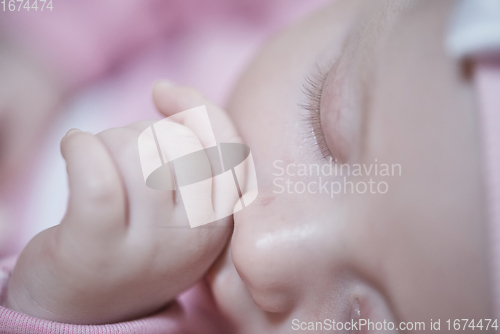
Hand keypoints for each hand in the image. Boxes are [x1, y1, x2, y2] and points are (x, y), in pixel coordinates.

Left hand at [3, 82, 241, 323]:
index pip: (228, 147)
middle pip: (175, 140)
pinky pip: (96, 171)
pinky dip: (80, 146)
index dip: (197, 107)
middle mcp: (194, 238)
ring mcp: (148, 248)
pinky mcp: (97, 250)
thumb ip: (195, 157)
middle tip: (122, 161)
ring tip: (97, 169)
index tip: (163, 93)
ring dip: (106, 142)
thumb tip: (168, 90)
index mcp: (220, 225)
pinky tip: (74, 147)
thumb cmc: (134, 241)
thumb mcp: (183, 207)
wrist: (85, 303)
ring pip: (134, 149)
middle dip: (142, 133)